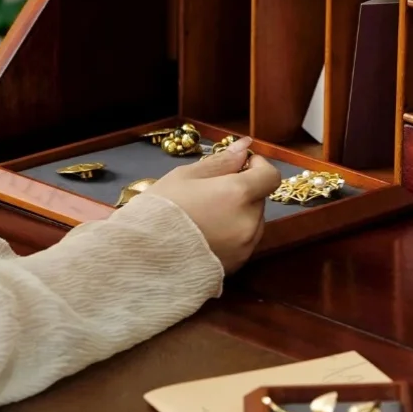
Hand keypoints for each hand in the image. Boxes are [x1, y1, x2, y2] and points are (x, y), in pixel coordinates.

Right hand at [150, 137, 280, 272]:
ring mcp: (245, 246)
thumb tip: (245, 146)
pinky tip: (204, 236)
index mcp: (239, 194)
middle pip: (259, 200)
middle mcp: (249, 221)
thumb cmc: (160, 210)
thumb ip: (221, 162)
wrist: (142, 258)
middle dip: (242, 193)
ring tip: (204, 218)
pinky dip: (232, 236)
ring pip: (252, 222)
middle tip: (210, 194)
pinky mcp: (238, 265)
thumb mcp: (185, 176)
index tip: (240, 165)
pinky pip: (243, 243)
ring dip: (238, 215)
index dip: (258, 167)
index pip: (270, 176)